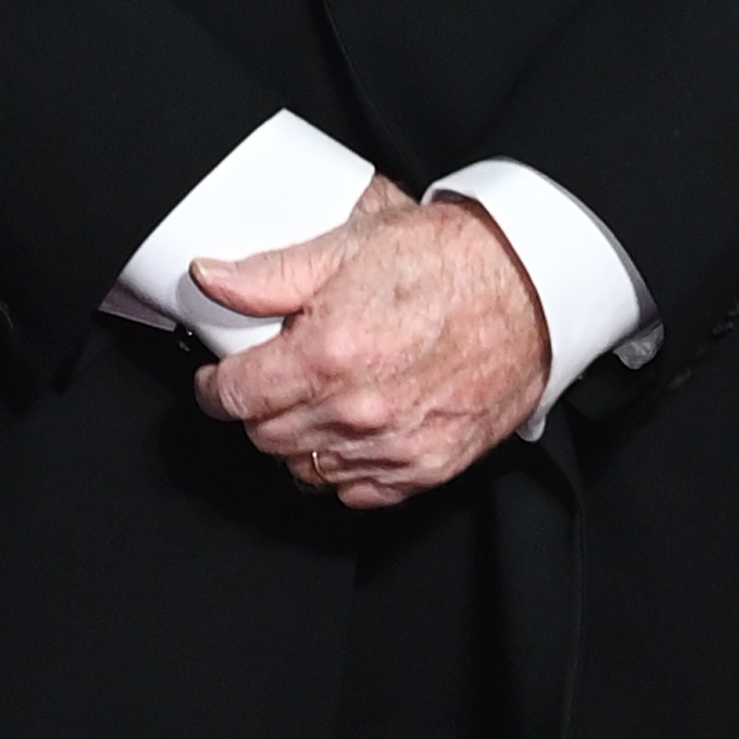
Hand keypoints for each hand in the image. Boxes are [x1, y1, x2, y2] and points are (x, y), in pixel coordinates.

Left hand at [188, 190, 547, 506]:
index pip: (236, 397)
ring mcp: (393, 446)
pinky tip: (350, 430)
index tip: (219, 378)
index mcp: (328, 353)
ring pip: (306, 469)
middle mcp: (357, 409)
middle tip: (271, 379)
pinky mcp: (427, 466)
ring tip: (313, 400)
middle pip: (265, 436)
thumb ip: (268, 275)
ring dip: (297, 439)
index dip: (216, 387)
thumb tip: (209, 279)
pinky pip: (357, 492)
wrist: (530, 286)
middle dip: (256, 410)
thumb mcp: (347, 246)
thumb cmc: (447, 260)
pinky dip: (343, 467)